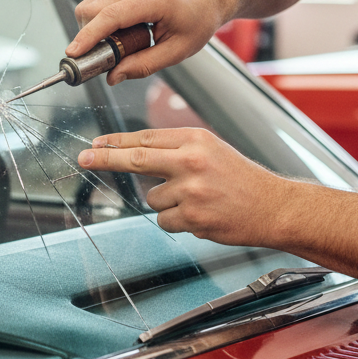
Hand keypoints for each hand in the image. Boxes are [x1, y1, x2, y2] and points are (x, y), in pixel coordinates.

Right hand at [67, 0, 225, 84]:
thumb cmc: (197, 20)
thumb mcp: (177, 51)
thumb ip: (144, 65)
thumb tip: (113, 76)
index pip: (111, 16)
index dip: (88, 36)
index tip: (74, 53)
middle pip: (91, 9)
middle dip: (88, 37)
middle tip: (103, 58)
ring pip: (89, 5)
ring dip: (93, 30)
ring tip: (118, 44)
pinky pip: (96, 3)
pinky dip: (99, 21)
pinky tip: (119, 32)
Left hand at [77, 127, 286, 244]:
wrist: (273, 207)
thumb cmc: (241, 178)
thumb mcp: (210, 149)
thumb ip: (175, 150)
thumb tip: (133, 153)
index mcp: (195, 140)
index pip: (146, 138)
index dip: (116, 142)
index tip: (95, 144)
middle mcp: (191, 161)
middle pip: (136, 159)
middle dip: (105, 159)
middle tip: (84, 157)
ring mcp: (191, 190)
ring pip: (153, 199)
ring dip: (166, 202)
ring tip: (198, 200)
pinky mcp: (193, 217)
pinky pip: (165, 220)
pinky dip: (177, 221)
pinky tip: (201, 215)